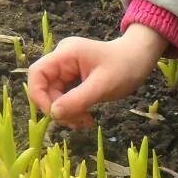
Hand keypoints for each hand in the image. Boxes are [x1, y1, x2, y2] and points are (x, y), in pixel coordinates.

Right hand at [26, 25, 167, 129]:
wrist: (140, 58)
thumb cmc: (125, 67)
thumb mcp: (102, 85)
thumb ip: (77, 99)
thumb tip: (53, 114)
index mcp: (66, 54)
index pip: (37, 73)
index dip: (39, 95)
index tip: (54, 113)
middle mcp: (62, 60)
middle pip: (45, 88)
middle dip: (59, 108)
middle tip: (78, 123)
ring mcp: (67, 69)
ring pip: (55, 96)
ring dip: (68, 112)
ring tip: (86, 122)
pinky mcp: (73, 79)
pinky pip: (65, 98)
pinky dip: (74, 110)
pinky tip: (86, 119)